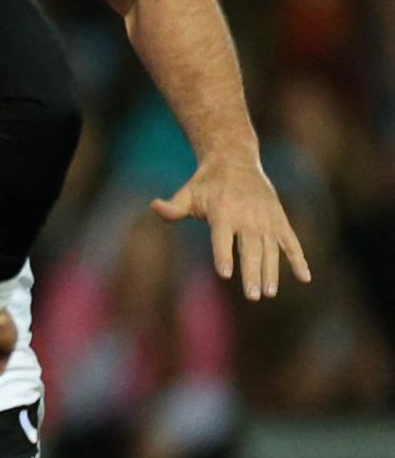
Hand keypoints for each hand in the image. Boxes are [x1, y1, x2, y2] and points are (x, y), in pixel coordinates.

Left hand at [152, 154, 310, 300]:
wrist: (235, 161)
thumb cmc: (206, 183)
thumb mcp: (187, 193)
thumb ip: (172, 207)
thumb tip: (154, 206)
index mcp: (223, 211)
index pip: (222, 237)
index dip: (222, 255)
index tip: (225, 274)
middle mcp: (247, 216)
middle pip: (249, 248)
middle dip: (252, 272)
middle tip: (252, 296)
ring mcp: (266, 219)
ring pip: (271, 249)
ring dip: (272, 272)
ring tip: (269, 293)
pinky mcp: (279, 220)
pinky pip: (291, 241)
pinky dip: (298, 258)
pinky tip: (304, 277)